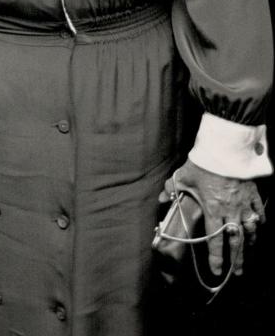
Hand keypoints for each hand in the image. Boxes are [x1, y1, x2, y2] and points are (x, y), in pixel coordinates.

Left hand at [161, 158, 264, 276]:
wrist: (225, 148)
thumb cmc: (203, 163)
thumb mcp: (184, 176)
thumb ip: (172, 189)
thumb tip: (161, 198)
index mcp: (213, 210)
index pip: (214, 240)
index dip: (216, 258)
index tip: (217, 271)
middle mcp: (231, 211)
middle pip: (235, 242)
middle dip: (236, 259)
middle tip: (237, 273)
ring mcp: (244, 204)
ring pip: (250, 230)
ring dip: (249, 244)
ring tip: (248, 254)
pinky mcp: (253, 194)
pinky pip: (259, 212)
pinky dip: (259, 222)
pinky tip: (258, 227)